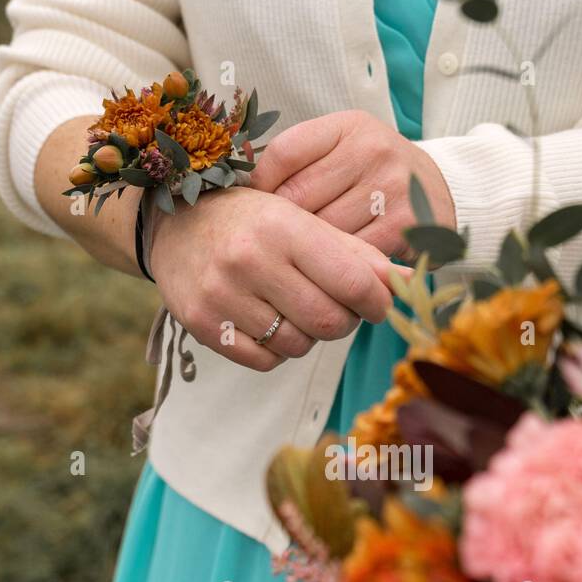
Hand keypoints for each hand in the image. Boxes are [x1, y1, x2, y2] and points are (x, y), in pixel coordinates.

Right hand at [150, 185, 393, 371]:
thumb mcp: (300, 221)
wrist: (172, 227)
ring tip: (295, 310)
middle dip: (343, 321)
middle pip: (328, 322)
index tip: (378, 303)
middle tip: (336, 307)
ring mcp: (222, 296)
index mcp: (281, 226)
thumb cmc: (249, 221)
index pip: (352, 281)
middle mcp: (249, 260)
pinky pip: (265, 361)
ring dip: (308, 336)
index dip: (377, 301)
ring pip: (298, 345)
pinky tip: (266, 322)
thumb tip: (408, 281)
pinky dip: (276, 350)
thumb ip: (354, 252)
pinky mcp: (203, 325)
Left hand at [251, 110, 455, 259]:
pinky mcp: (404, 226)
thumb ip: (301, 160)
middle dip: (280, 225)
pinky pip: (351, 254)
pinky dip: (335, 266)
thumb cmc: (376, 173)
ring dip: (305, 251)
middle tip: (268, 242)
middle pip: (299, 198)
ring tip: (296, 259)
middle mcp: (372, 150)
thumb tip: (241, 189)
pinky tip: (327, 270)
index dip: (260, 185)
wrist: (444, 193)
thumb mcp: (344, 147)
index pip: (285, 152)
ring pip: (322, 230)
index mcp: (349, 126)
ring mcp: (390, 189)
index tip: (252, 206)